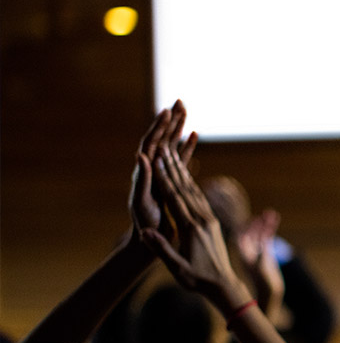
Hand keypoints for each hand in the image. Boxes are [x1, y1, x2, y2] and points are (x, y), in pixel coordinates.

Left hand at [131, 101, 198, 239]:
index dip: (158, 127)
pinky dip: (186, 145)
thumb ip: (142, 180)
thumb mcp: (141, 203)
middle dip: (169, 120)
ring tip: (186, 110)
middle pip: (160, 139)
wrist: (149, 241)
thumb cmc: (145, 225)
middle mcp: (150, 170)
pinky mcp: (171, 180)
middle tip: (179, 101)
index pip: (150, 144)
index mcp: (143, 172)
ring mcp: (161, 174)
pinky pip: (179, 158)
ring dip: (177, 128)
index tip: (167, 111)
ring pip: (170, 145)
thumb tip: (141, 155)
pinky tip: (194, 134)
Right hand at [141, 146, 249, 315]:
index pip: (175, 199)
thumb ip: (162, 249)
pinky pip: (202, 199)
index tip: (157, 162)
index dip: (165, 179)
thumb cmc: (197, 279)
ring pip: (195, 191)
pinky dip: (193, 185)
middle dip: (174, 168)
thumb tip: (145, 232)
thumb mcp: (177, 268)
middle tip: (165, 147)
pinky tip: (187, 177)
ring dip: (184, 172)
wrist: (224, 284)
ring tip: (175, 155)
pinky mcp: (213, 222)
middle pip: (185, 189)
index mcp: (191, 229)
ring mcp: (210, 219)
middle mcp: (202, 220)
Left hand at [239, 210, 284, 323]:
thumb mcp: (261, 270)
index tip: (252, 218)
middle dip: (256, 223)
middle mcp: (249, 252)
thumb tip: (263, 246)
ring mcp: (258, 252)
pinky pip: (268, 238)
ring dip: (265, 224)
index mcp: (243, 255)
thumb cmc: (263, 285)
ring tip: (272, 213)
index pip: (240, 236)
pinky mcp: (267, 254)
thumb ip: (262, 257)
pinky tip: (275, 218)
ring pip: (260, 234)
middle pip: (250, 232)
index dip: (244, 226)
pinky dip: (271, 228)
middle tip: (265, 214)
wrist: (269, 295)